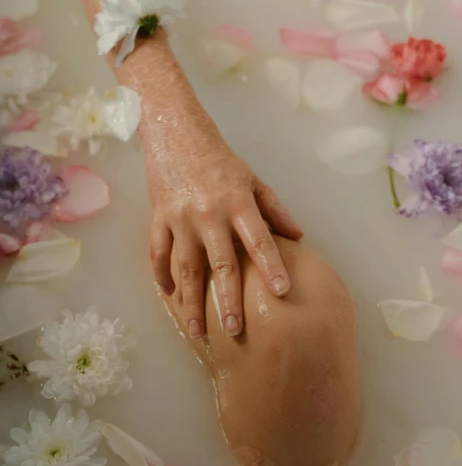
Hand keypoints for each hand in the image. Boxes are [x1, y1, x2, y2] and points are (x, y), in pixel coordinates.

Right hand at [146, 137, 302, 338]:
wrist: (176, 134)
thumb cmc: (220, 160)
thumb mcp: (253, 179)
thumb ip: (275, 209)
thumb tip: (298, 236)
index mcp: (238, 203)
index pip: (259, 240)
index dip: (271, 265)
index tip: (281, 291)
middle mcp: (209, 213)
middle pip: (221, 263)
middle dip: (228, 299)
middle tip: (236, 329)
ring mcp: (180, 218)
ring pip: (187, 267)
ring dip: (191, 301)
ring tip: (198, 331)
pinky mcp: (158, 218)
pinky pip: (158, 254)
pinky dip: (162, 277)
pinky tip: (170, 297)